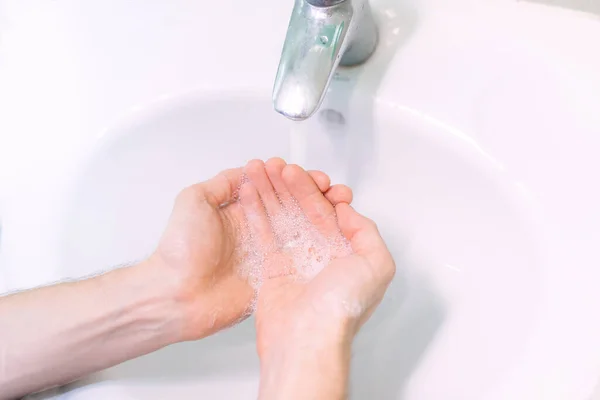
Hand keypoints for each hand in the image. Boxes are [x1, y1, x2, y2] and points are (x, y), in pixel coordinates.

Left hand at [148, 161, 334, 341]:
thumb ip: (223, 183)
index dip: (291, 179)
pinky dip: (317, 245)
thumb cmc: (180, 249)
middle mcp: (257, 230)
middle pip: (292, 206)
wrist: (177, 294)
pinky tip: (333, 232)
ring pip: (301, 229)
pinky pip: (299, 257)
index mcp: (240, 212)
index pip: (273, 188)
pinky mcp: (273, 275)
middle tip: (328, 187)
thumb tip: (247, 171)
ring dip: (321, 214)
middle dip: (313, 193)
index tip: (304, 173)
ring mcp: (267, 253)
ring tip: (338, 203)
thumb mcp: (194, 200)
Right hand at [239, 159, 395, 357]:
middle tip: (276, 167)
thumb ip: (366, 232)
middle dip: (289, 186)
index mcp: (345, 254)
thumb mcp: (376, 265)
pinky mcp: (271, 269)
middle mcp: (320, 256)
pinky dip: (256, 212)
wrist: (305, 340)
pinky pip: (263, 234)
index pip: (328, 211)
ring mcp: (295, 262)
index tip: (299, 173)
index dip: (313, 189)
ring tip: (259, 172)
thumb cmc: (340, 309)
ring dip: (271, 193)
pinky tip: (250, 194)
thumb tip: (346, 212)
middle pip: (302, 210)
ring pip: (281, 217)